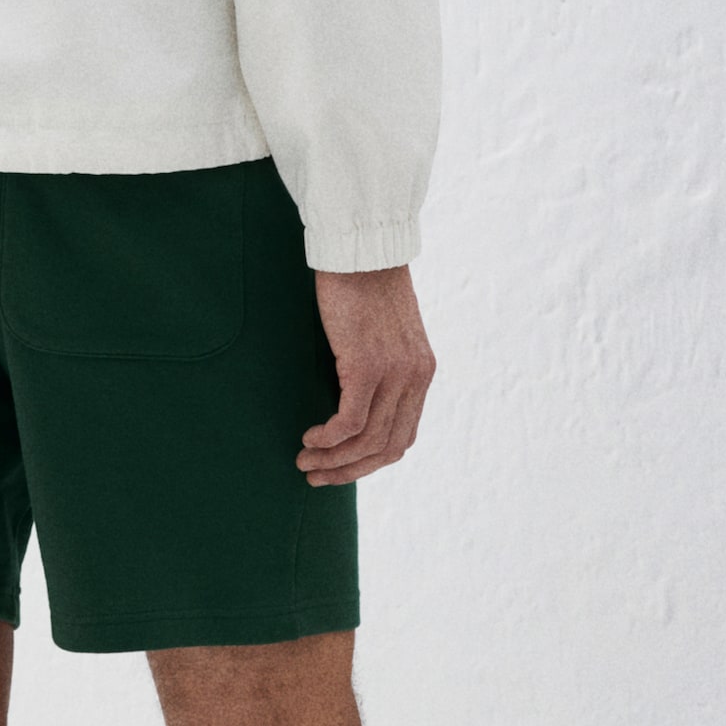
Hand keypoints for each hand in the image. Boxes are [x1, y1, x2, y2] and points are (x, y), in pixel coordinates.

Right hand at [298, 264, 434, 484]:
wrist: (360, 250)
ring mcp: (395, 373)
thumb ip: (379, 365)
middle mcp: (415, 378)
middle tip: (316, 476)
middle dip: (350, 471)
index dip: (370, 460)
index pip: (403, 436)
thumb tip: (351, 394)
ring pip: (367, 441)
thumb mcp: (382, 332)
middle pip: (389, 448)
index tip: (340, 466)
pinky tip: (309, 437)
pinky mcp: (368, 365)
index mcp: (421, 373)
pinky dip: (328, 438)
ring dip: (333, 459)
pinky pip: (350, 421)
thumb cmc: (362, 285)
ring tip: (304, 460)